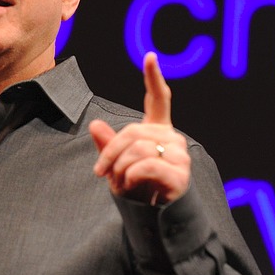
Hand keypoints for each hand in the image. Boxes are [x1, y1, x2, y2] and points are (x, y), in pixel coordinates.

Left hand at [90, 52, 190, 204]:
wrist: (154, 219)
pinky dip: (130, 176)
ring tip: (119, 182)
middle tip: (100, 172)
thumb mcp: (116, 166)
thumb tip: (95, 125)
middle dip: (110, 152)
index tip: (150, 56)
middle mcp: (172, 138)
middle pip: (132, 132)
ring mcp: (179, 156)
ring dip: (119, 168)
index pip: (159, 99)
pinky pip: (146, 166)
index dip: (153, 78)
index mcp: (159, 130)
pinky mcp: (179, 175)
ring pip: (137, 149)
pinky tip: (130, 184)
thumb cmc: (138, 189)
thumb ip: (108, 147)